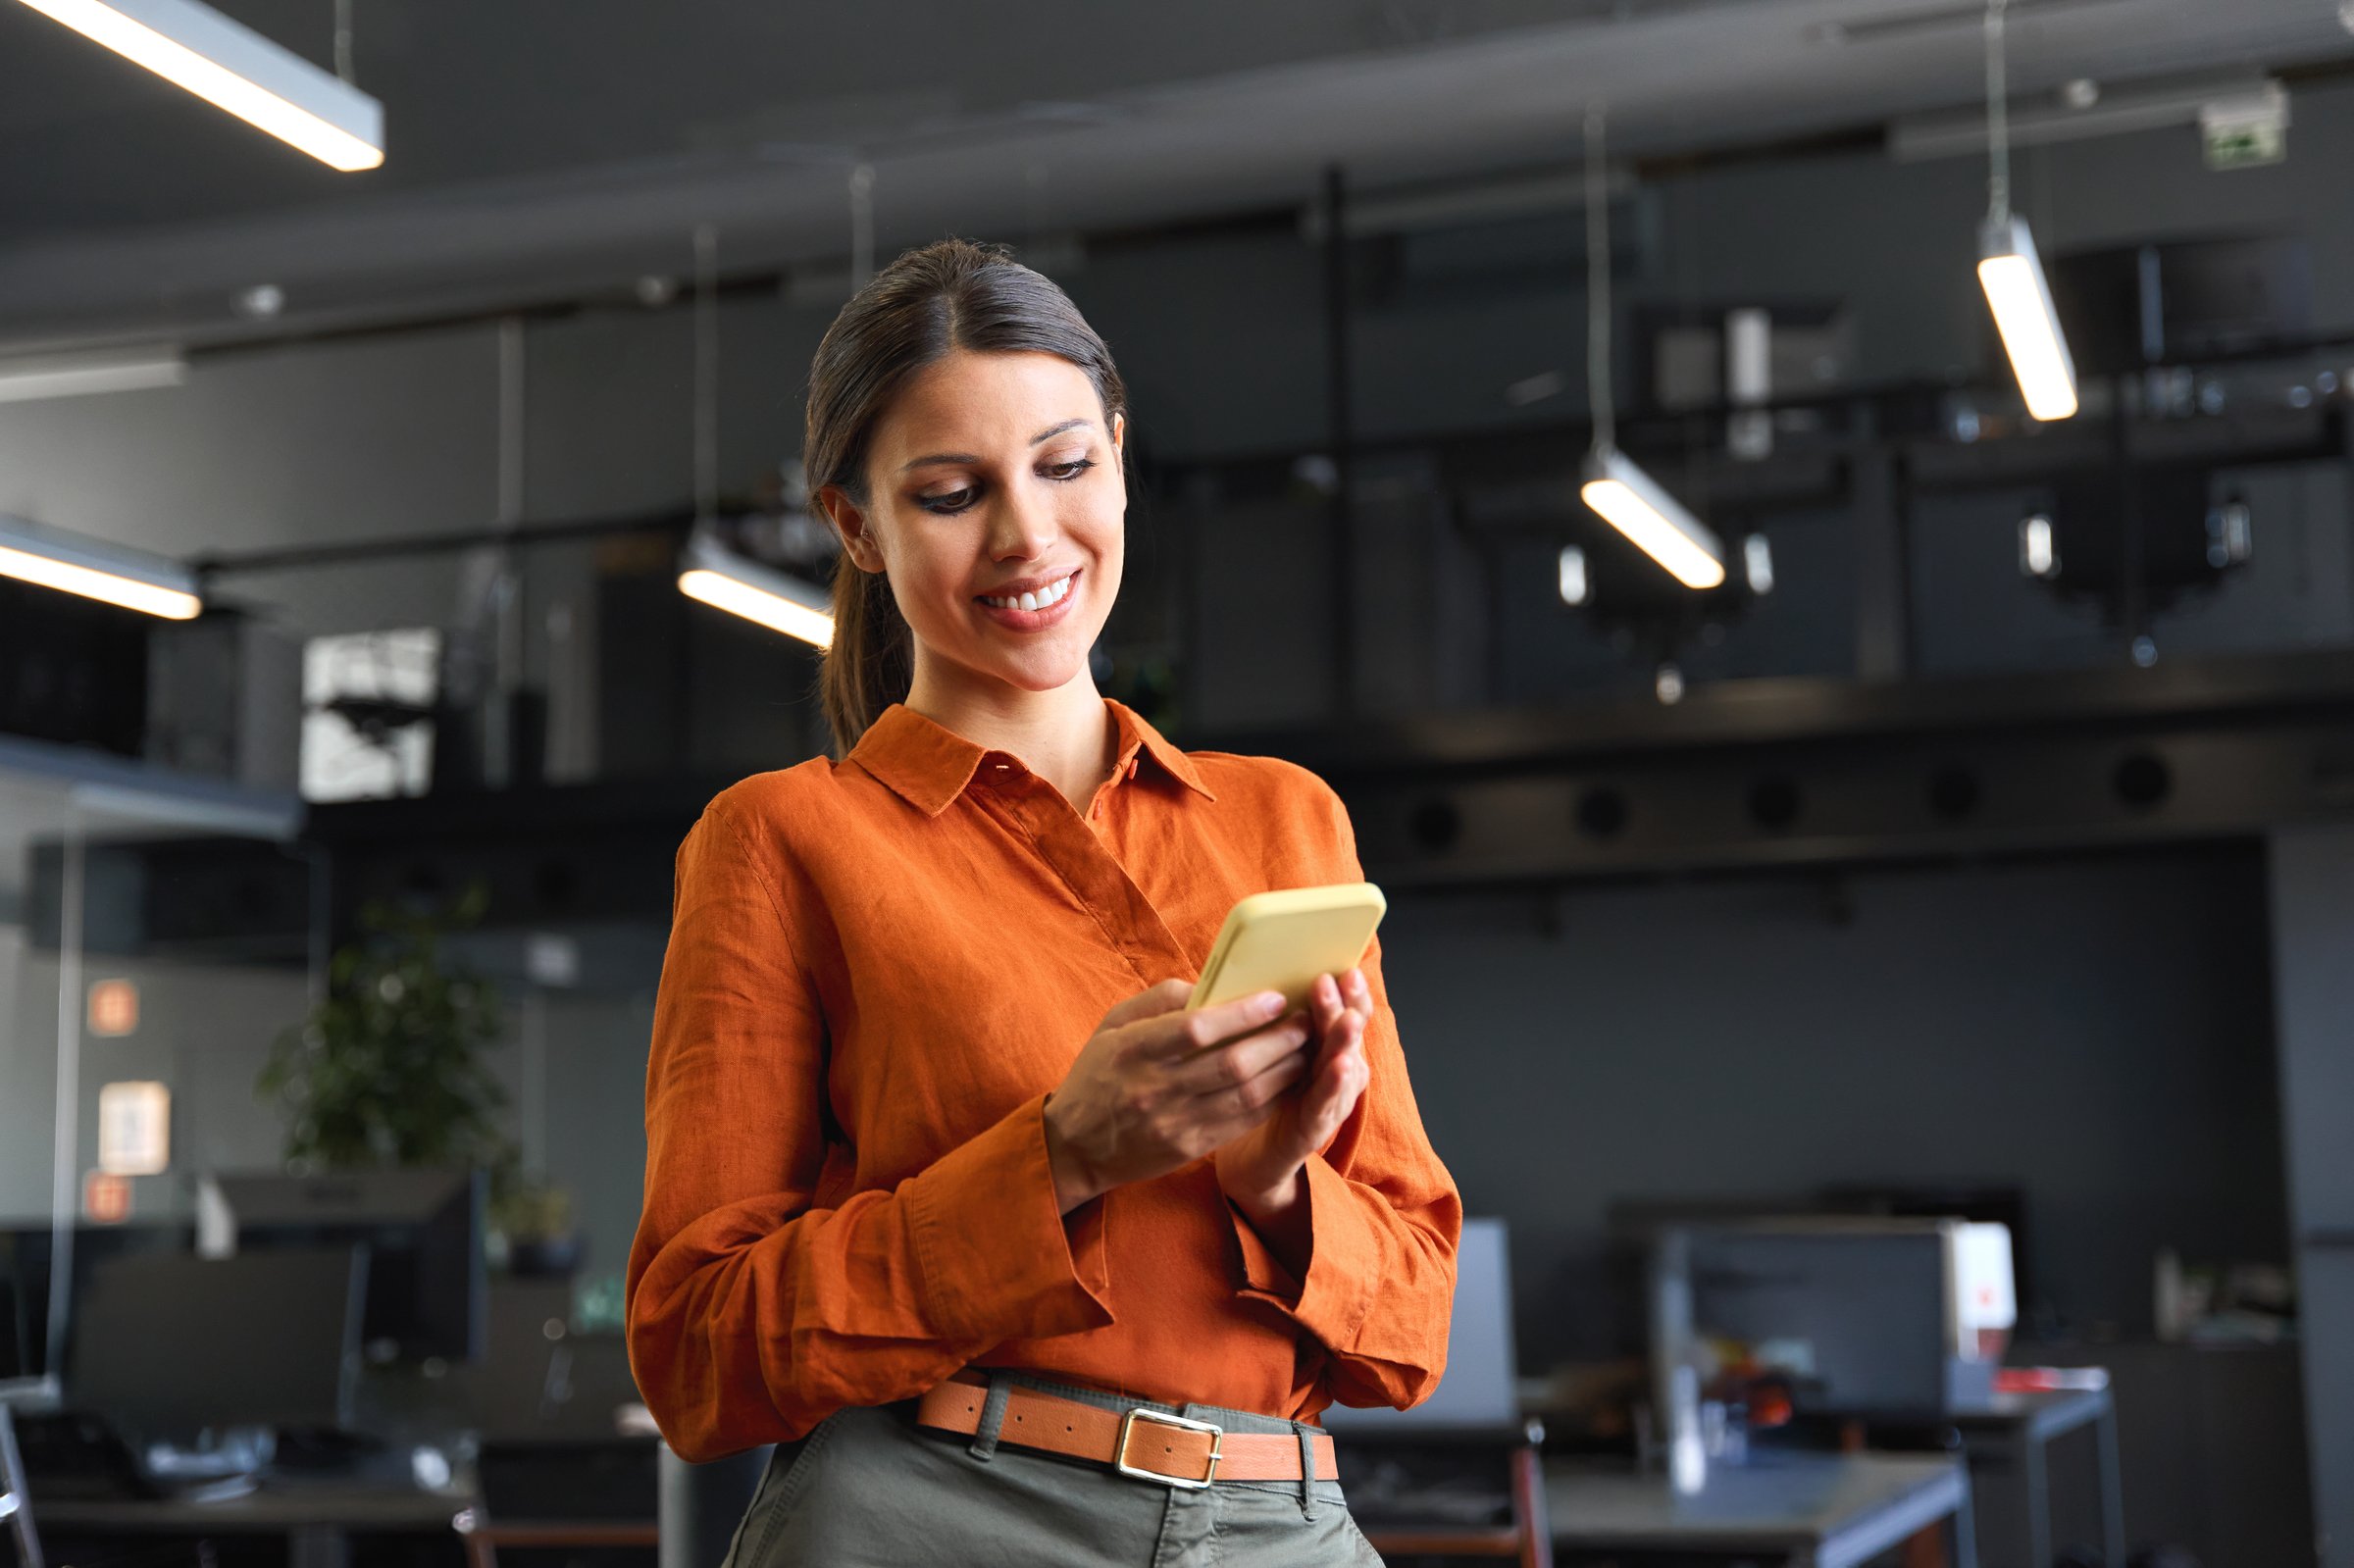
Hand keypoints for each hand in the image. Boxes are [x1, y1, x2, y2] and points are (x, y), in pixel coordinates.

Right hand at [1041, 979, 1315, 1212]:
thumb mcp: (1112, 1025)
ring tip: (1307, 1047)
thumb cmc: (1097, 1075)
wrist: (1073, 1148)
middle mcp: (1154, 1087)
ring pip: (1246, 1095)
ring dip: (1285, 1069)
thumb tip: (1211, 983)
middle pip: (1232, 1063)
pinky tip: (1290, 1080)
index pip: (1196, 1028)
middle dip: (1278, 1040)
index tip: (1275, 998)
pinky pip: (1243, 1122)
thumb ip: (1160, 1000)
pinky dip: (1273, 1099)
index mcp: (1133, 1049)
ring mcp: (1174, 1122)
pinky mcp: (1189, 1148)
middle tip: (1307, 1020)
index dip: (1242, 1013)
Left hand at [1211, 968, 1371, 1207]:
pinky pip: (1326, 1105)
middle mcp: (1336, 1072)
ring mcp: (1330, 1101)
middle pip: (1347, 1035)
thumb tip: (1261, 973)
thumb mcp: (1268, 1048)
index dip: (1349, 992)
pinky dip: (1335, 1085)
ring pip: (1344, 1066)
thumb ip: (1271, 1018)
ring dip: (1346, 1040)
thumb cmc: (1259, 1091)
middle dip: (1347, 1005)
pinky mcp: (1314, 1129)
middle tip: (1345, 980)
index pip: (1345, 1013)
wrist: (1252, 1155)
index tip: (1347, 966)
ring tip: (1349, 1018)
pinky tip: (1341, 1064)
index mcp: (1324, 1048)